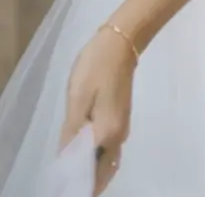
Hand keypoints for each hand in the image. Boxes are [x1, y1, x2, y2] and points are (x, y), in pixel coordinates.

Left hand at [60, 26, 136, 194]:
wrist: (121, 42)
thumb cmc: (97, 68)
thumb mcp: (78, 98)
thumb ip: (72, 132)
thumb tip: (66, 158)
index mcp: (107, 132)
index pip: (92, 170)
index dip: (76, 179)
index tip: (63, 181)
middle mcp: (119, 135)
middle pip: (103, 169)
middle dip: (86, 178)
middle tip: (67, 176)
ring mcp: (122, 126)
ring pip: (107, 158)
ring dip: (91, 167)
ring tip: (71, 164)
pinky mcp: (121, 117)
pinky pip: (109, 146)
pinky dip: (97, 154)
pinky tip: (82, 147)